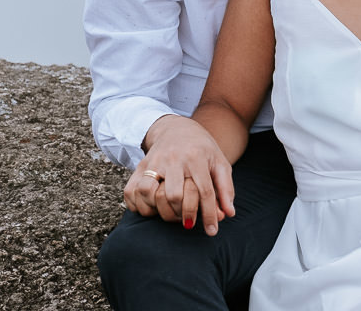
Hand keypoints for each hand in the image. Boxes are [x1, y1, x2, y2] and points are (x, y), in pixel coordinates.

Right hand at [122, 115, 235, 235]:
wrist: (177, 129)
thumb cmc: (202, 150)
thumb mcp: (219, 163)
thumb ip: (226, 188)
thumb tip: (229, 214)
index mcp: (196, 157)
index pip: (204, 191)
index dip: (209, 214)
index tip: (212, 231)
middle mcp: (173, 159)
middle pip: (174, 195)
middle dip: (183, 213)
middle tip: (188, 220)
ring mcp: (153, 161)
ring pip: (148, 192)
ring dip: (158, 210)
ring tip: (170, 213)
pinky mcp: (139, 167)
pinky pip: (131, 191)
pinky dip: (138, 206)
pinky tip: (152, 209)